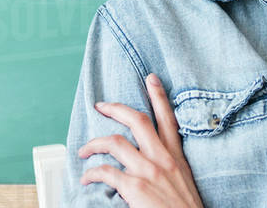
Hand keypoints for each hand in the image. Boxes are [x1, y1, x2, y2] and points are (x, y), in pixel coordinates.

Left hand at [77, 72, 204, 207]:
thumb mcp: (183, 181)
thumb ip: (169, 168)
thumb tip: (152, 163)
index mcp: (176, 158)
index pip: (169, 120)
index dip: (159, 97)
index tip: (151, 79)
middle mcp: (163, 159)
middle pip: (138, 121)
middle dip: (116, 109)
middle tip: (101, 106)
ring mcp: (148, 171)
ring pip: (115, 142)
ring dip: (94, 144)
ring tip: (83, 151)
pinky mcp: (135, 187)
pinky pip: (106, 172)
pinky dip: (92, 174)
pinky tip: (87, 179)